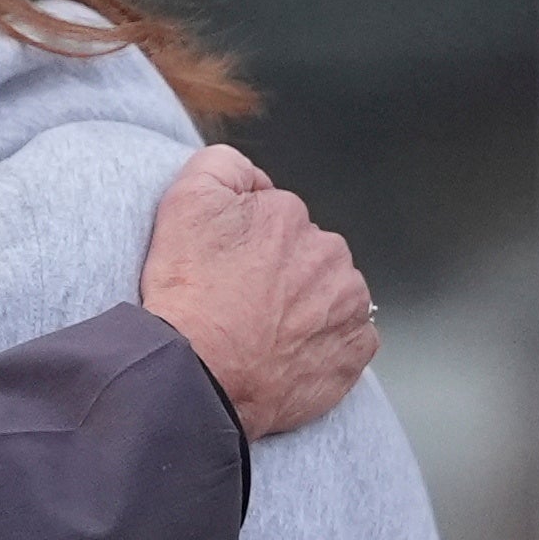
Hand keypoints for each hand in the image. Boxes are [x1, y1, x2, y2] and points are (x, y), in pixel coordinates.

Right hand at [141, 145, 381, 440]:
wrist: (197, 374)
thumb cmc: (190, 296)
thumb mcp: (185, 201)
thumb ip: (223, 166)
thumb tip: (253, 178)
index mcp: (291, 215)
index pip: (275, 220)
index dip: (247, 245)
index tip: (228, 269)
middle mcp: (330, 254)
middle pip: (307, 256)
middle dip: (282, 273)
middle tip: (244, 304)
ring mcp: (347, 306)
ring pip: (331, 295)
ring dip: (307, 307)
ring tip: (265, 332)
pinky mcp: (353, 352)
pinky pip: (347, 339)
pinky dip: (324, 345)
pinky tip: (290, 354)